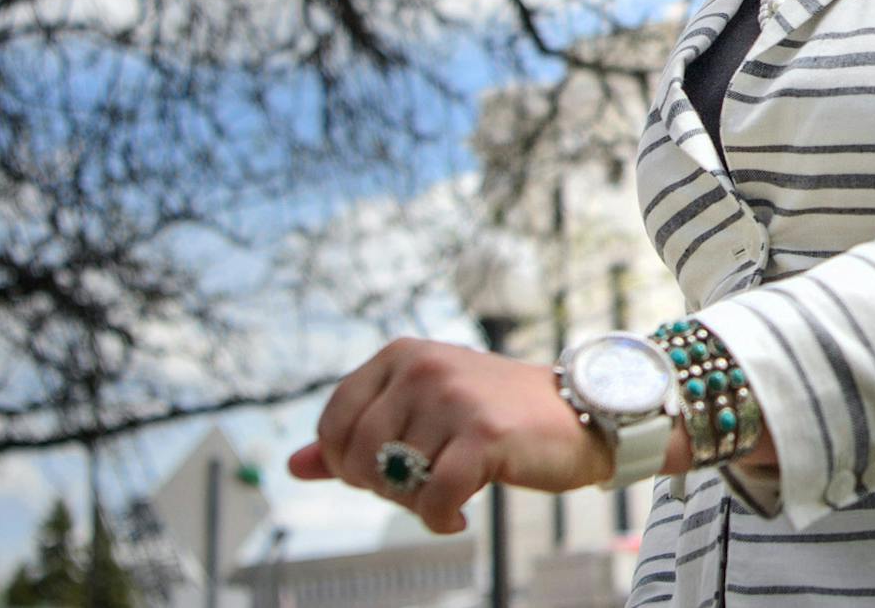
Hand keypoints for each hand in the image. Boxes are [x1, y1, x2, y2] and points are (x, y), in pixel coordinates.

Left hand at [287, 338, 614, 532]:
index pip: (334, 420)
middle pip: (359, 454)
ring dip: (416, 503)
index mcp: (404, 354)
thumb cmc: (496, 416)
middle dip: (382, 487)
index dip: (347, 461)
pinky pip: (433, 499)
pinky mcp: (483, 434)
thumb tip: (294, 465)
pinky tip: (460, 515)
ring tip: (447, 495)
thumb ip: (358, 435)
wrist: (580, 415)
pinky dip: (441, 520)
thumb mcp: (422, 412)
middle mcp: (425, 367)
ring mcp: (454, 398)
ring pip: (395, 479)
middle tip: (420, 488)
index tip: (385, 471)